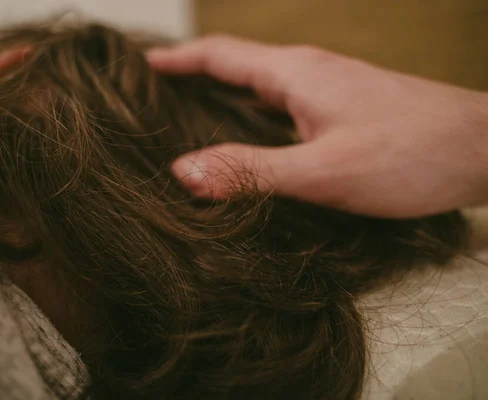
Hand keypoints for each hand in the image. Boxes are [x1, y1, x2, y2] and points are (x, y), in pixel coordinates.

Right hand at [147, 36, 487, 217]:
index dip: (179, 59)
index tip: (142, 64)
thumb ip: (252, 170)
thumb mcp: (322, 171)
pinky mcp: (344, 106)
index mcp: (294, 74)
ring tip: (191, 114)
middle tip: (157, 94)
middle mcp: (308, 72)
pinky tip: (252, 135)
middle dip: (194, 75)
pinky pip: (284, 101)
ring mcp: (329, 87)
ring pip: (261, 84)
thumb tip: (182, 171)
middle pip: (237, 65)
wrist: (482, 149)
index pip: (221, 55)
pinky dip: (254, 111)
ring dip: (224, 93)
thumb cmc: (408, 156)